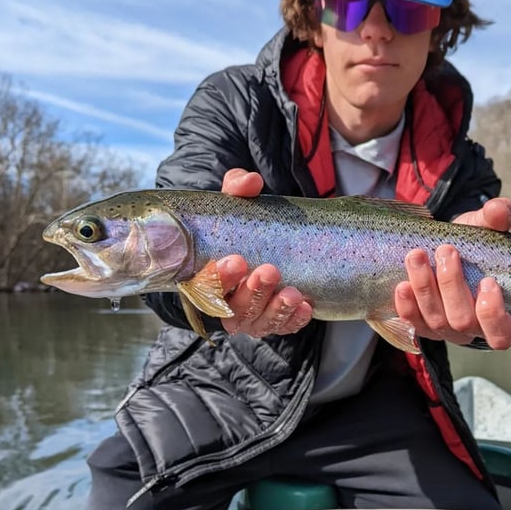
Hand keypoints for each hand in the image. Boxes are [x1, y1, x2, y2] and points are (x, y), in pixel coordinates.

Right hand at [216, 169, 312, 336]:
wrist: (264, 238)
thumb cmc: (242, 224)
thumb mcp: (236, 203)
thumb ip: (237, 189)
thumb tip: (250, 182)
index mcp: (207, 278)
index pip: (204, 287)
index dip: (218, 278)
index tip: (236, 260)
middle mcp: (227, 302)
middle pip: (235, 309)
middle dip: (253, 293)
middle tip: (270, 271)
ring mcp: (252, 315)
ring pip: (259, 323)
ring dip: (276, 310)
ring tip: (292, 293)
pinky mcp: (275, 320)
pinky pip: (284, 327)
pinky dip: (294, 320)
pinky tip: (306, 306)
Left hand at [394, 197, 510, 349]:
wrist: (446, 248)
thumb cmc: (474, 244)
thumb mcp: (487, 228)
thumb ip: (499, 218)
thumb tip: (499, 210)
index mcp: (502, 316)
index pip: (502, 334)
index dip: (494, 314)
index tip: (488, 281)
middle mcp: (473, 330)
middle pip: (463, 322)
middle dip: (451, 286)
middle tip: (446, 251)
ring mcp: (446, 331)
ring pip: (436, 321)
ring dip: (425, 288)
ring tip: (417, 256)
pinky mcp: (422, 326)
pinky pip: (413, 324)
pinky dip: (407, 306)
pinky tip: (402, 285)